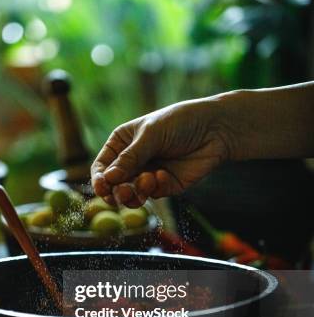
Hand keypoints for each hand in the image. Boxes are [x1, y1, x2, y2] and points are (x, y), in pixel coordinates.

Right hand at [91, 98, 230, 206]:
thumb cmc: (180, 122)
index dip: (100, 179)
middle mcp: (132, 160)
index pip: (102, 166)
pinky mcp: (165, 185)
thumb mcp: (151, 134)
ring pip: (132, 194)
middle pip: (114, 185)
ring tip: (145, 183)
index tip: (103, 187)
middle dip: (117, 191)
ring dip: (134, 194)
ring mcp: (148, 173)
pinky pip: (153, 194)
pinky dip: (155, 187)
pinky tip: (164, 175)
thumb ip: (130, 158)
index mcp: (122, 143)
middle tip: (123, 192)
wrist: (216, 129)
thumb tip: (108, 179)